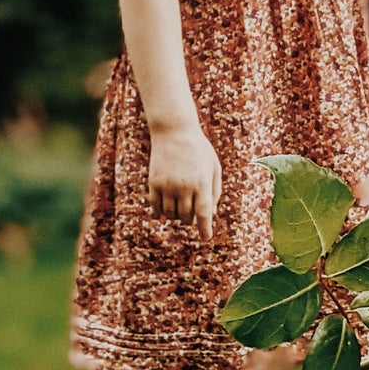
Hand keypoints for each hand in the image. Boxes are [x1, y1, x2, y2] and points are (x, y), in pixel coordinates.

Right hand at [147, 124, 221, 242]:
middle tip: (192, 217)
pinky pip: (155, 206)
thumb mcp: (214, 168)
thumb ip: (215, 191)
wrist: (174, 132)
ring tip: (179, 211)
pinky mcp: (153, 182)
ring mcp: (167, 185)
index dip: (205, 228)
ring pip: (170, 214)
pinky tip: (163, 213)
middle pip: (186, 216)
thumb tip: (211, 214)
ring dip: (176, 217)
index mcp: (202, 183)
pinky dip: (159, 213)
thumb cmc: (199, 150)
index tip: (205, 238)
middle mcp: (184, 186)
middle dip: (190, 220)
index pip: (203, 214)